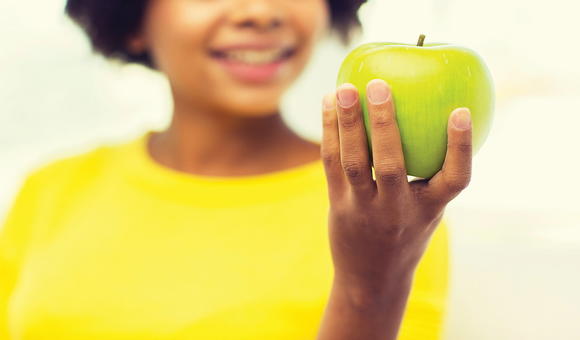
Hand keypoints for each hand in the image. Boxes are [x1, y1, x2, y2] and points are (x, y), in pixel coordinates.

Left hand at [321, 79, 471, 291]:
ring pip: (353, 163)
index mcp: (429, 210)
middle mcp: (397, 211)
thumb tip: (435, 117)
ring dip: (347, 123)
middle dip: (384, 123)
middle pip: (391, 165)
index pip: (455, 179)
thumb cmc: (406, 233)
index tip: (460, 111)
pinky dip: (329, 132)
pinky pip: (331, 164)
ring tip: (344, 88)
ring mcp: (364, 209)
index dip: (460, 146)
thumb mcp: (427, 210)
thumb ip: (430, 174)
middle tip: (378, 85)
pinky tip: (328, 104)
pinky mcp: (338, 205)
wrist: (371, 278)